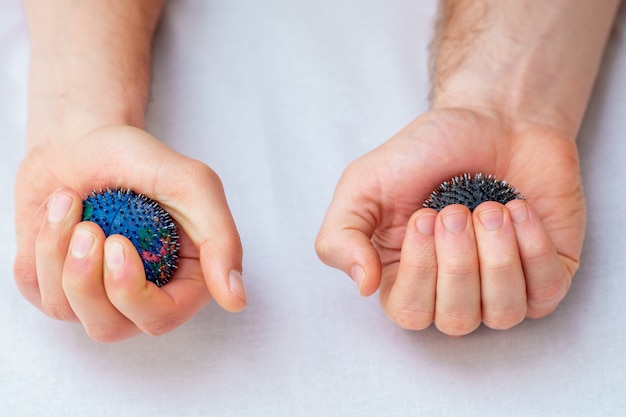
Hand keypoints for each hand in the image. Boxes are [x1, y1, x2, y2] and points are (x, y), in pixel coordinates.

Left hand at [13, 126, 245, 341]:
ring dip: (59, 254)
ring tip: (71, 204)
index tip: (117, 243)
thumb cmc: (142, 160)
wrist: (86, 139)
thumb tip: (237, 299)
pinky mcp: (54, 284)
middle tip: (90, 228)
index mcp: (181, 278)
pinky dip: (39, 245)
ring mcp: (94, 293)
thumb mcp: (193, 186)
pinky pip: (35, 289)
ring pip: (67, 310)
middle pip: (110, 327)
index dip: (132, 292)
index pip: (162, 317)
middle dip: (88, 279)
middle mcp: (140, 294)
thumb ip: (220, 240)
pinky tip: (58, 212)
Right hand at [315, 109, 585, 335]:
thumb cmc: (427, 153)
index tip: (423, 216)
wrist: (491, 118)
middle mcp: (452, 291)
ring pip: (502, 314)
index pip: (409, 312)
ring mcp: (501, 287)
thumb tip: (363, 285)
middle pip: (455, 320)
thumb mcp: (364, 184)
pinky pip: (545, 292)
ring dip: (496, 256)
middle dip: (457, 260)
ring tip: (490, 209)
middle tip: (454, 210)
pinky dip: (532, 249)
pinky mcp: (545, 274)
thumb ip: (341, 236)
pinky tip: (518, 210)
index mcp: (404, 277)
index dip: (419, 269)